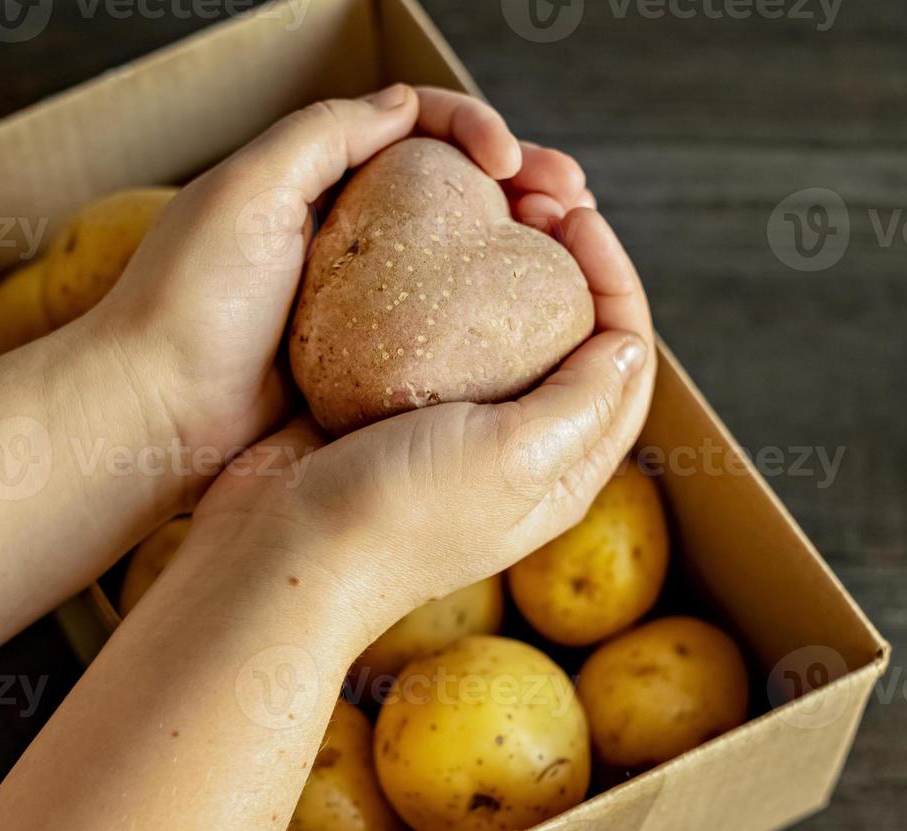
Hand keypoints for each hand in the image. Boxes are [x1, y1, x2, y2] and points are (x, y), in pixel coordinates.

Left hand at [78, 84, 593, 504]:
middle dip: (520, 180)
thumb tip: (404, 104)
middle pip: (450, 186)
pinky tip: (528, 318)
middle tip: (573, 200)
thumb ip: (323, 134)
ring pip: (455, 253)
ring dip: (516, 242)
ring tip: (570, 247)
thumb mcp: (249, 191)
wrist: (155, 414)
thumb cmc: (190, 301)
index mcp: (311, 177)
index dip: (471, 128)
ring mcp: (356, 296)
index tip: (510, 162)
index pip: (413, 127)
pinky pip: (439, 322)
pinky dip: (488, 311)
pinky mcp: (364, 357)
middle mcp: (339, 229)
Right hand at [186, 206, 655, 640]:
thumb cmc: (398, 517)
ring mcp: (447, 429)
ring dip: (501, 267)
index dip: (616, 280)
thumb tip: (628, 343)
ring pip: (496, 330)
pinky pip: (428, 337)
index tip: (578, 217)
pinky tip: (416, 250)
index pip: (621, 359)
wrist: (277, 552)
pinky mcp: (386, 410)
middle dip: (566, 262)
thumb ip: (580, 400)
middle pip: (567, 338)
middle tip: (534, 201)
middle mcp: (514, 449)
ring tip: (486, 210)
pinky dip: (435, 289)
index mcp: (562, 470)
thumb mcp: (514, 458)